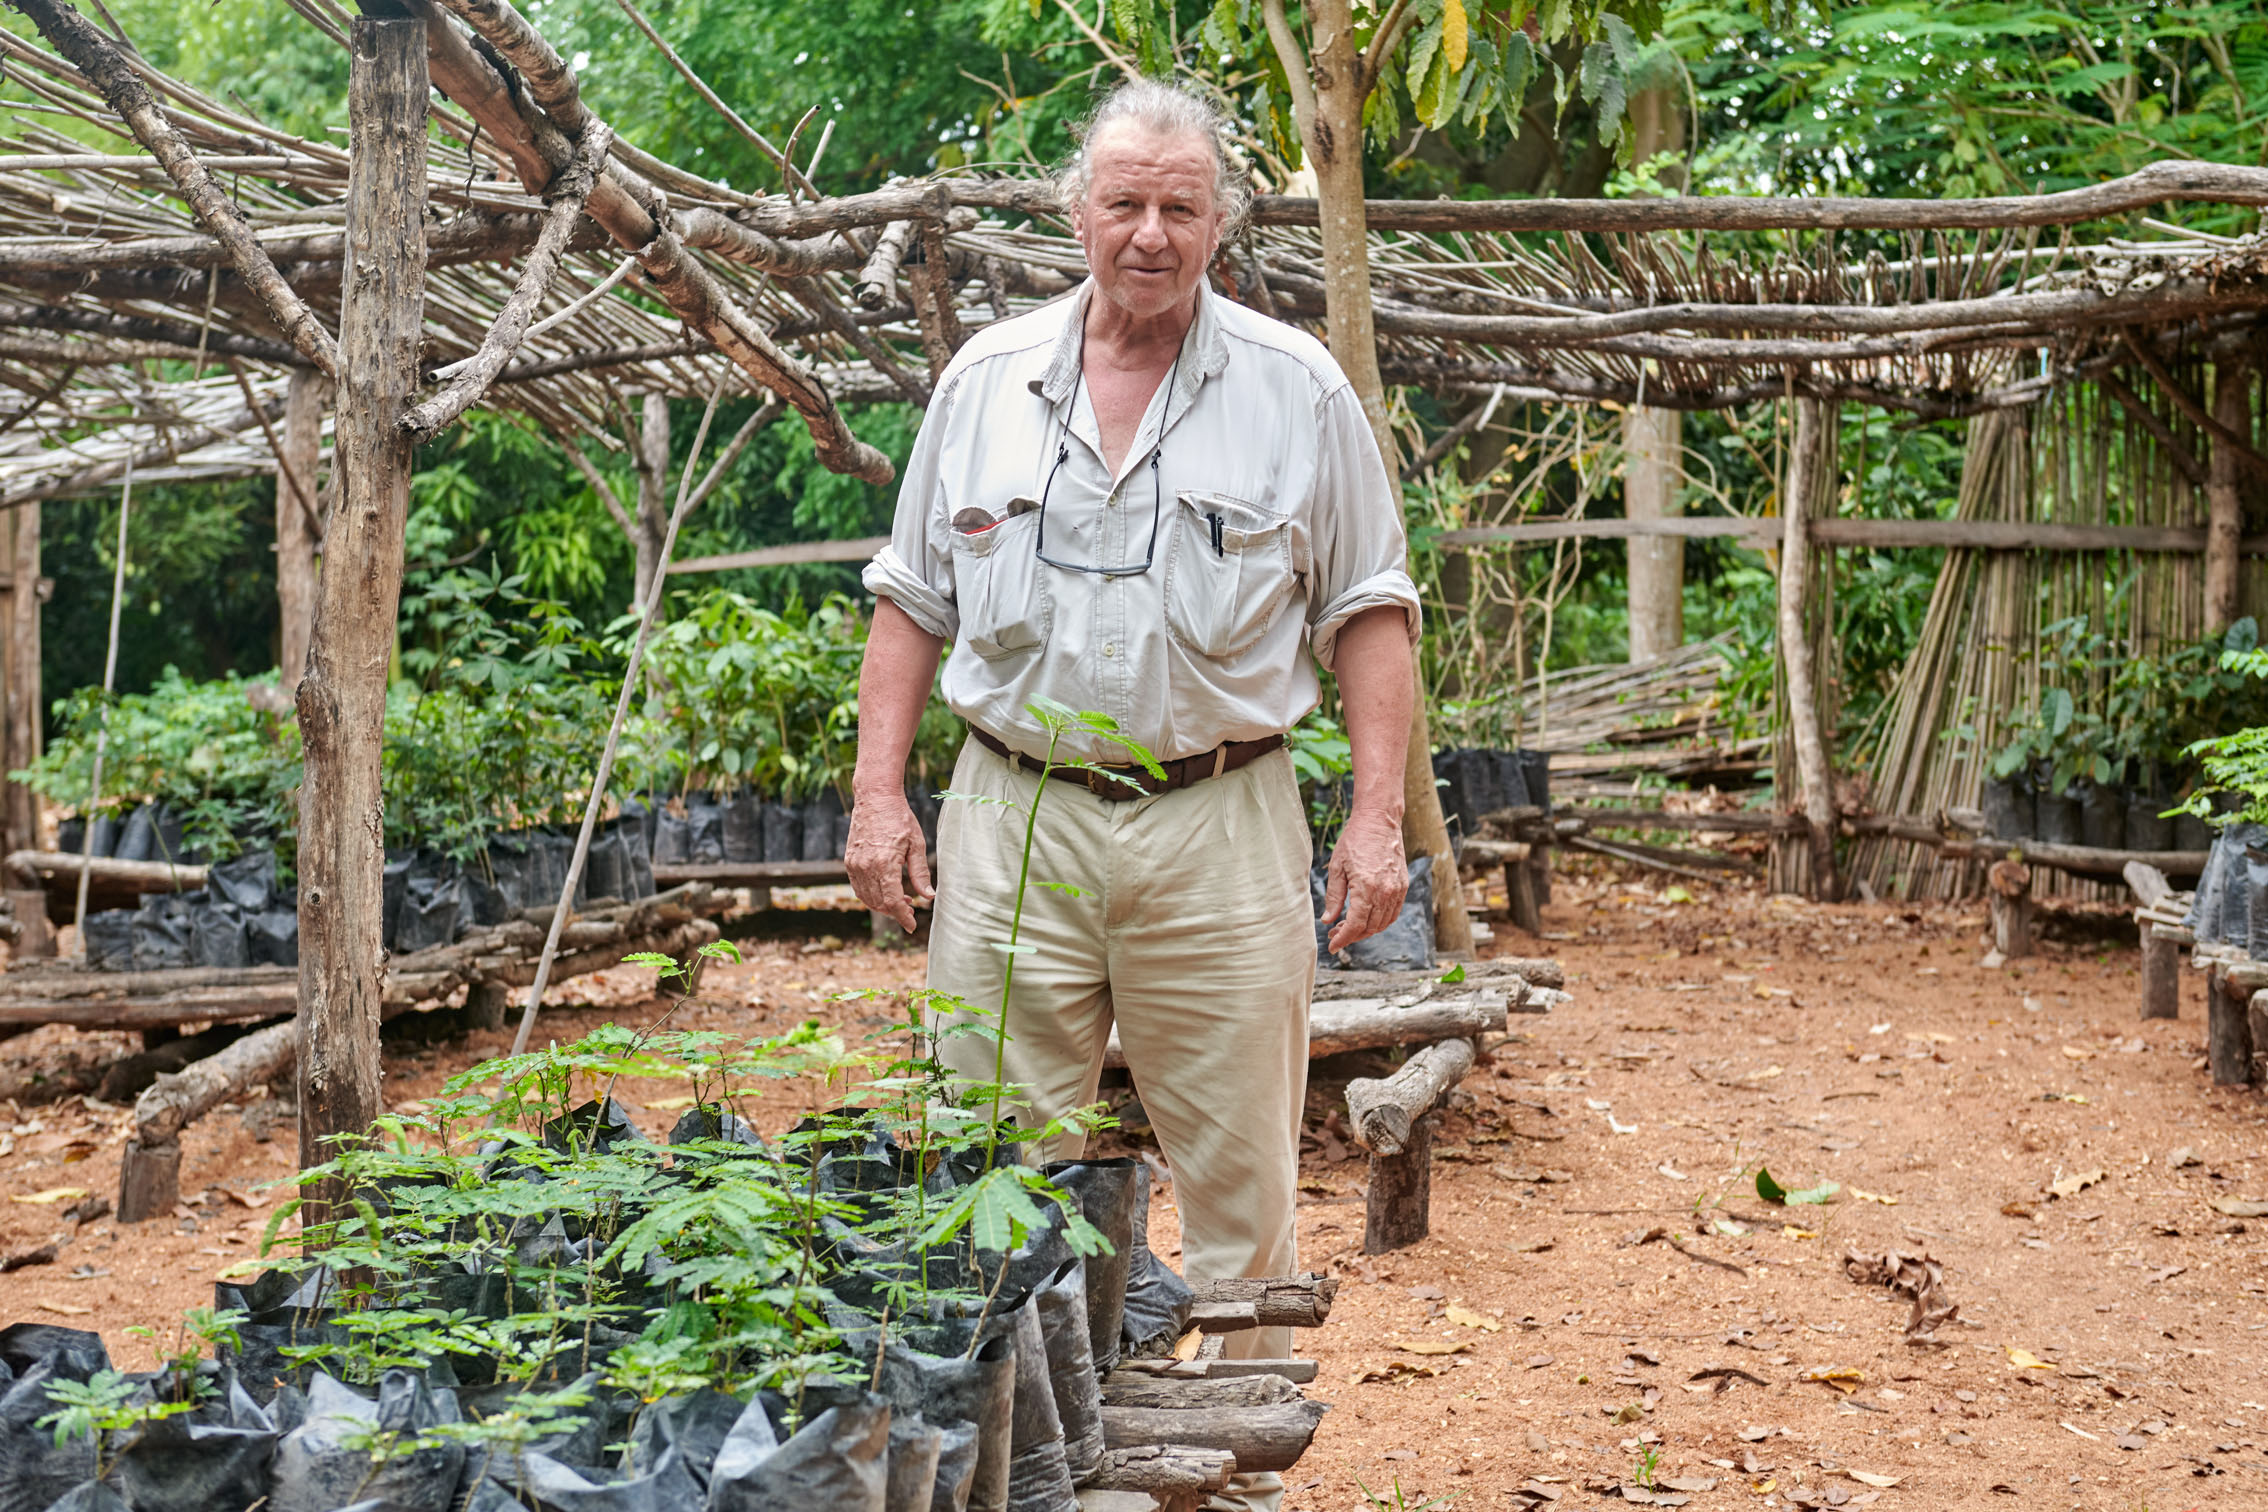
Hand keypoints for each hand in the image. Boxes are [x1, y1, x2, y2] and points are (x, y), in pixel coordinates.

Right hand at [846, 792, 933, 933]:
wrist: (875, 797)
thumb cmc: (900, 818)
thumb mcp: (917, 844)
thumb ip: (920, 873)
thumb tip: (929, 897)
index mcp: (885, 864)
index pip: (893, 902)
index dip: (903, 917)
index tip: (912, 926)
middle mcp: (866, 867)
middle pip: (879, 903)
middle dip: (896, 913)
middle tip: (912, 911)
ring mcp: (855, 865)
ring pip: (867, 898)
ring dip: (883, 906)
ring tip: (902, 902)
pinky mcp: (849, 861)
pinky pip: (858, 887)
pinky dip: (871, 896)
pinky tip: (885, 892)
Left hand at [1320, 809, 1408, 952]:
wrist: (1379, 821)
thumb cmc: (1355, 840)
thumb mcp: (1337, 867)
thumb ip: (1334, 897)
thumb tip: (1328, 921)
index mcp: (1367, 888)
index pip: (1356, 925)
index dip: (1343, 939)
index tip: (1333, 946)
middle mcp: (1386, 892)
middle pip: (1370, 928)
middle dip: (1352, 936)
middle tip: (1335, 934)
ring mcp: (1397, 890)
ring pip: (1383, 923)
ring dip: (1366, 931)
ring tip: (1348, 927)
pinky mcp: (1403, 886)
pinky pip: (1393, 913)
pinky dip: (1380, 921)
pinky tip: (1366, 918)